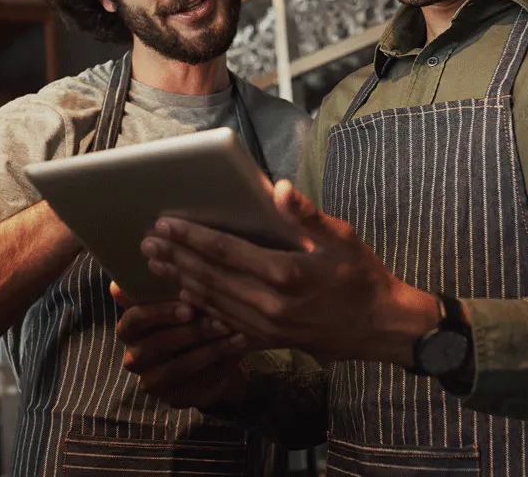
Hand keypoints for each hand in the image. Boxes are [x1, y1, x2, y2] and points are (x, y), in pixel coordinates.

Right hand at [110, 281, 249, 409]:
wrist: (207, 351)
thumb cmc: (187, 316)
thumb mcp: (175, 299)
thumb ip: (157, 289)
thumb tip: (118, 286)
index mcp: (130, 329)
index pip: (135, 321)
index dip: (160, 314)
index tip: (189, 308)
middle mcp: (136, 359)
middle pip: (158, 346)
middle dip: (192, 333)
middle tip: (220, 322)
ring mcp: (155, 383)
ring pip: (179, 369)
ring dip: (211, 352)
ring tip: (237, 337)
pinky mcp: (177, 400)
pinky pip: (197, 388)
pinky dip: (220, 371)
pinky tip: (237, 356)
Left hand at [140, 180, 438, 365]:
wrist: (380, 327)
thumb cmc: (362, 275)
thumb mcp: (341, 237)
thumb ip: (305, 214)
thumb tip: (278, 188)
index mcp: (285, 273)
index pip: (225, 251)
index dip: (191, 236)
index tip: (165, 223)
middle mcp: (270, 303)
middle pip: (209, 277)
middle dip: (175, 257)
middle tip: (147, 242)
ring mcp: (266, 326)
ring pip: (211, 301)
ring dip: (180, 281)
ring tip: (156, 265)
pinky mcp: (268, 340)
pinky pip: (225, 322)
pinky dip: (200, 307)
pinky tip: (183, 296)